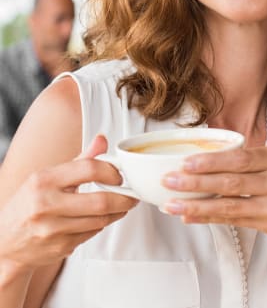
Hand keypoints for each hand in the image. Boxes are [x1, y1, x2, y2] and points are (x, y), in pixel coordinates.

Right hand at [0, 135, 137, 271]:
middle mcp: (46, 205)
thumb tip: (103, 140)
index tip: (120, 174)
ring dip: (117, 212)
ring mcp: (52, 230)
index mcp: (44, 180)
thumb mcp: (48, 176)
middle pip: (100, 201)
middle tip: (132, 194)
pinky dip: (102, 224)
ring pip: (100, 220)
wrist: (4, 241)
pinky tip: (103, 217)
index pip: (89, 169)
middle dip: (124, 198)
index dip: (112, 171)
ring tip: (123, 204)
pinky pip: (92, 234)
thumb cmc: (29, 202)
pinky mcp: (59, 247)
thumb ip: (80, 159)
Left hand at [162, 145, 266, 244]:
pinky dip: (212, 218)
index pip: (240, 159)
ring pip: (230, 205)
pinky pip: (236, 221)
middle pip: (232, 182)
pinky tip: (193, 217)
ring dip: (198, 206)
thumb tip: (213, 160)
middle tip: (170, 181)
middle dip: (197, 182)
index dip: (211, 162)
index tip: (186, 162)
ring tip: (173, 205)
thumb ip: (255, 160)